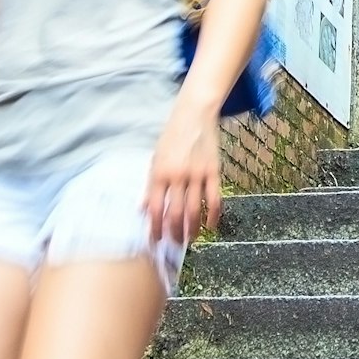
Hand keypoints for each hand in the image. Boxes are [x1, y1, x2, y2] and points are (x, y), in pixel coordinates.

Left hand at [144, 105, 222, 251]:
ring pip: (194, 210)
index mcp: (159, 173)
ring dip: (192, 229)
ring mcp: (197, 175)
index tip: (155, 240)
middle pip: (175, 214)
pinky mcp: (213, 172)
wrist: (194, 115)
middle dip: (173, 233)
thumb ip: (151, 186)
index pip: (155, 209)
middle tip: (174, 244)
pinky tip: (210, 226)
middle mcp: (177, 176)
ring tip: (190, 239)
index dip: (154, 228)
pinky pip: (214, 199)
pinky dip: (213, 215)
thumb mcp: (155, 159)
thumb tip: (144, 209)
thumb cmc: (171, 137)